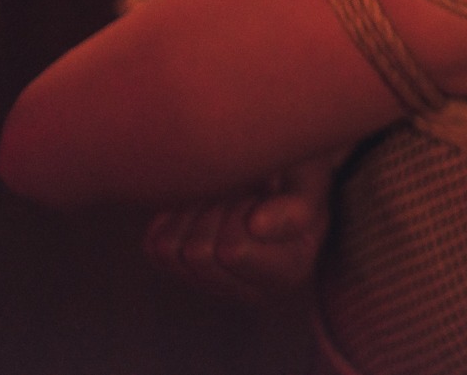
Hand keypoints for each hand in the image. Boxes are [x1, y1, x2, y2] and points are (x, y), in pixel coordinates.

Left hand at [143, 152, 339, 302]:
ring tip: (224, 198)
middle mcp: (250, 291)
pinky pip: (155, 247)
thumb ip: (297, 208)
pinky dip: (172, 217)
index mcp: (289, 273)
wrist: (281, 175)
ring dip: (194, 211)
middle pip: (198, 253)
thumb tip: (257, 226)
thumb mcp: (311, 182)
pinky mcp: (182, 273)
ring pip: (172, 250)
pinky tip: (202, 207)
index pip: (232, 251)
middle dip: (216, 210)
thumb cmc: (299, 175)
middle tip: (241, 192)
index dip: (241, 211)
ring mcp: (213, 285)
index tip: (263, 191)